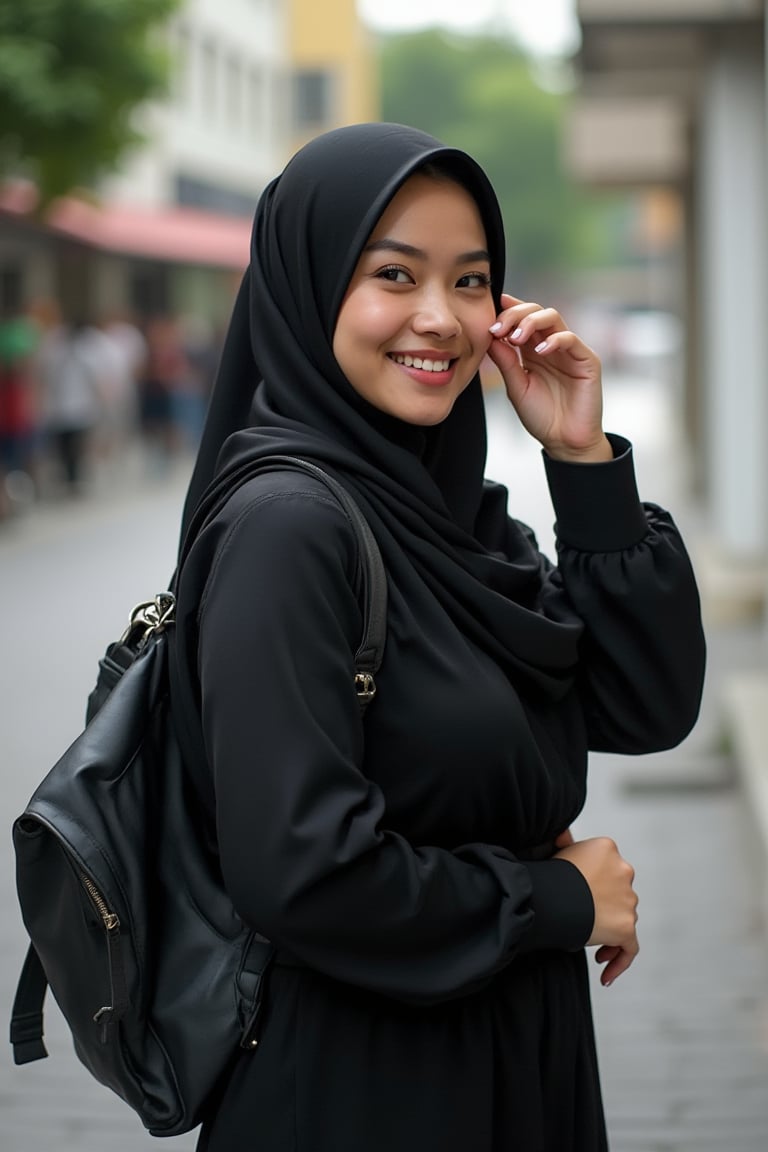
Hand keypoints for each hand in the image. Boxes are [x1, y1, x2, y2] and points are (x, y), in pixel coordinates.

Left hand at [486, 294, 611, 462]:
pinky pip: (571, 338)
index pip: (520, 320)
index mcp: (532, 351)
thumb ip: (505, 361)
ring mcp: (569, 351)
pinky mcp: (586, 360)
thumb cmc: (541, 417)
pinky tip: (540, 351)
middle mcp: (550, 346)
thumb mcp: (516, 387)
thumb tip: (490, 336)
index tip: (489, 316)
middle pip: (535, 311)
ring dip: (531, 322)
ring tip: (516, 338)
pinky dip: (554, 340)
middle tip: (499, 329)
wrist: (564, 441)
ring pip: (553, 317)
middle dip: (514, 314)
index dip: (506, 311)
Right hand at [554, 836, 638, 985]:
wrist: (550, 895)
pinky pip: (630, 949)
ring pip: (625, 920)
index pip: (609, 869)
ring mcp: (627, 899)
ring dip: (611, 937)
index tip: (585, 902)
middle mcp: (623, 870)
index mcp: (607, 849)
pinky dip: (619, 961)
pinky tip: (605, 975)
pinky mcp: (626, 926)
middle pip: (620, 894)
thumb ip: (566, 844)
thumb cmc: (548, 875)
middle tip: (588, 927)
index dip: (599, 887)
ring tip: (595, 954)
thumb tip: (563, 835)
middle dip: (607, 911)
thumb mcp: (557, 851)